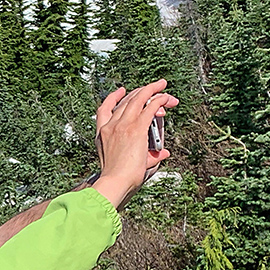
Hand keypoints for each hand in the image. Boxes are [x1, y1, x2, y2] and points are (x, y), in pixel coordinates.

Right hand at [93, 80, 177, 208]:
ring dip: (152, 90)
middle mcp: (110, 126)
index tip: (122, 91)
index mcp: (102, 134)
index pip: (104, 108)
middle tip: (154, 89)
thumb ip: (147, 155)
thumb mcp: (127, 162)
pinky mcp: (136, 128)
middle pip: (126, 101)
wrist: (115, 182)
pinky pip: (150, 107)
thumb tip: (162, 153)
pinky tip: (167, 99)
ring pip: (138, 99)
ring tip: (162, 86)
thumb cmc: (118, 178)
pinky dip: (159, 100)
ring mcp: (122, 125)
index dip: (113, 97)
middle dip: (141, 92)